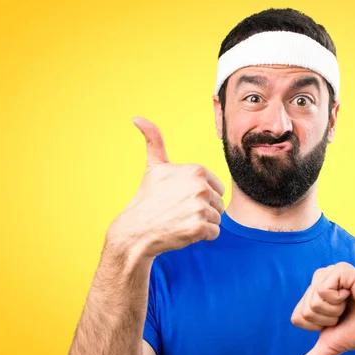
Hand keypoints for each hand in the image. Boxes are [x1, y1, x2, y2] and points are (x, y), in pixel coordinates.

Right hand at [106, 117, 224, 258]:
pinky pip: (214, 233)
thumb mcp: (154, 167)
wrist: (136, 231)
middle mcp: (200, 187)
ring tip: (181, 220)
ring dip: (202, 223)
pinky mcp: (199, 228)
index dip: (201, 195)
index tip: (181, 198)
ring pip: (217, 218)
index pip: (217, 187)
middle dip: (203, 210)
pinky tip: (184, 231)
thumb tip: (137, 118)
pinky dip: (202, 236)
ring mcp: (200, 208)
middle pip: (219, 203)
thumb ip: (154, 141)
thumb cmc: (148, 199)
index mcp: (196, 170)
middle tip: (180, 211)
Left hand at [290, 262, 354, 354]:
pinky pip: (324, 290)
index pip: (297, 318)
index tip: (336, 321)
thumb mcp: (329, 347)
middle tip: (344, 313)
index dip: (317, 327)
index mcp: (311, 295)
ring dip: (334, 310)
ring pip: (314, 301)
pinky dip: (339, 299)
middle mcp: (317, 280)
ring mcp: (328, 272)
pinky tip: (352, 294)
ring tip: (349, 303)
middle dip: (327, 319)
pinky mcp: (340, 269)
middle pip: (305, 310)